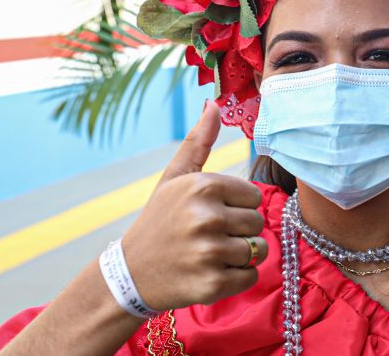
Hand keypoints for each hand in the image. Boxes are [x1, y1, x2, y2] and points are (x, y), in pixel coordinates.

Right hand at [120, 100, 267, 310]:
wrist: (130, 274)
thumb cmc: (160, 220)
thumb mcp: (174, 178)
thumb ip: (198, 142)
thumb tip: (214, 104)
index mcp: (203, 186)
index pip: (254, 197)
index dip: (235, 207)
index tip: (209, 214)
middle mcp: (207, 217)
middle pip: (257, 223)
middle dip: (238, 232)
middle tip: (206, 237)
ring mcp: (210, 252)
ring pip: (257, 250)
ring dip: (239, 256)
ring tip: (208, 254)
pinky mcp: (213, 284)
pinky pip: (250, 277)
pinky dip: (235, 279)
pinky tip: (209, 273)